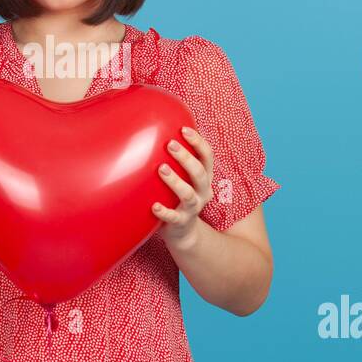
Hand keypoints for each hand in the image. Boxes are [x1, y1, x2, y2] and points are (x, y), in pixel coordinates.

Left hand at [151, 125, 213, 247]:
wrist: (183, 232)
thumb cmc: (178, 196)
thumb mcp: (184, 178)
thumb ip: (176, 160)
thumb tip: (158, 129)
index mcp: (204, 178)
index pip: (208, 157)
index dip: (198, 142)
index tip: (184, 129)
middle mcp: (203, 192)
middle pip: (200, 173)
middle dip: (186, 157)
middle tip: (170, 144)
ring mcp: (192, 208)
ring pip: (188, 194)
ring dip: (175, 181)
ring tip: (161, 168)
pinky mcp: (180, 223)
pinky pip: (173, 217)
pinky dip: (164, 212)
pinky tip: (153, 206)